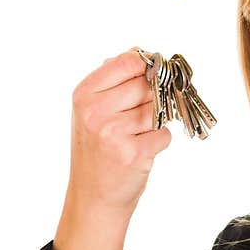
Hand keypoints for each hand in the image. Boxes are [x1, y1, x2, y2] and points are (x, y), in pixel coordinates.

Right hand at [48, 48, 171, 249]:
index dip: (148, 66)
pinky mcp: (134, 153)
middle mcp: (95, 112)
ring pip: (159, 109)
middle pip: (148, 85)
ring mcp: (114, 133)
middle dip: (154, 98)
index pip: (127, 62)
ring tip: (137, 135)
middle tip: (141, 114)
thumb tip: (139, 52)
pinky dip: (159, 141)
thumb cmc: (96, 149)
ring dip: (157, 121)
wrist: (93, 196)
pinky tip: (141, 150)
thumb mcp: (91, 110)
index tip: (154, 73)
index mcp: (84, 94)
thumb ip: (114, 80)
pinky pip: (164, 133)